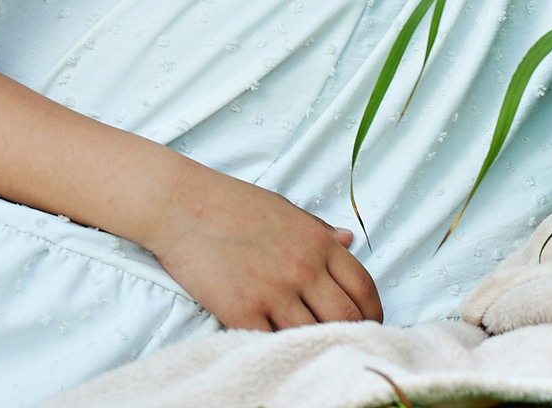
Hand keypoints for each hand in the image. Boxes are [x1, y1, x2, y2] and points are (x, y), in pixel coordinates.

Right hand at [138, 160, 381, 329]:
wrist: (178, 204)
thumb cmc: (228, 203)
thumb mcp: (282, 208)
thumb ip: (318, 229)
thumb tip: (350, 239)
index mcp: (317, 241)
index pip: (364, 288)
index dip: (372, 313)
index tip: (368, 324)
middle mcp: (302, 268)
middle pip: (347, 318)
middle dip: (350, 335)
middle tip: (341, 342)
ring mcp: (273, 291)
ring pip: (313, 335)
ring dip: (312, 343)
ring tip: (308, 345)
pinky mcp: (242, 311)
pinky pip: (272, 343)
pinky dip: (276, 347)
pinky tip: (273, 343)